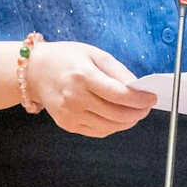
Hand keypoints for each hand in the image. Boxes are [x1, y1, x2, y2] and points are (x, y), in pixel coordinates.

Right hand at [26, 40, 156, 137]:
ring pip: (109, 127)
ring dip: (128, 122)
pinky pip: (98, 132)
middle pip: (116, 114)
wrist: (35, 71)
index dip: (140, 100)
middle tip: (147, 106)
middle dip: (138, 112)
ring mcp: (69, 114)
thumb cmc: (66, 58)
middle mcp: (74, 98)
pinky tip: (118, 118)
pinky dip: (113, 127)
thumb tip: (138, 88)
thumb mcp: (95, 54)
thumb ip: (118, 71)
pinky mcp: (67, 124)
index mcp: (83, 76)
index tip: (151, 97)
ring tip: (135, 112)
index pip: (119, 95)